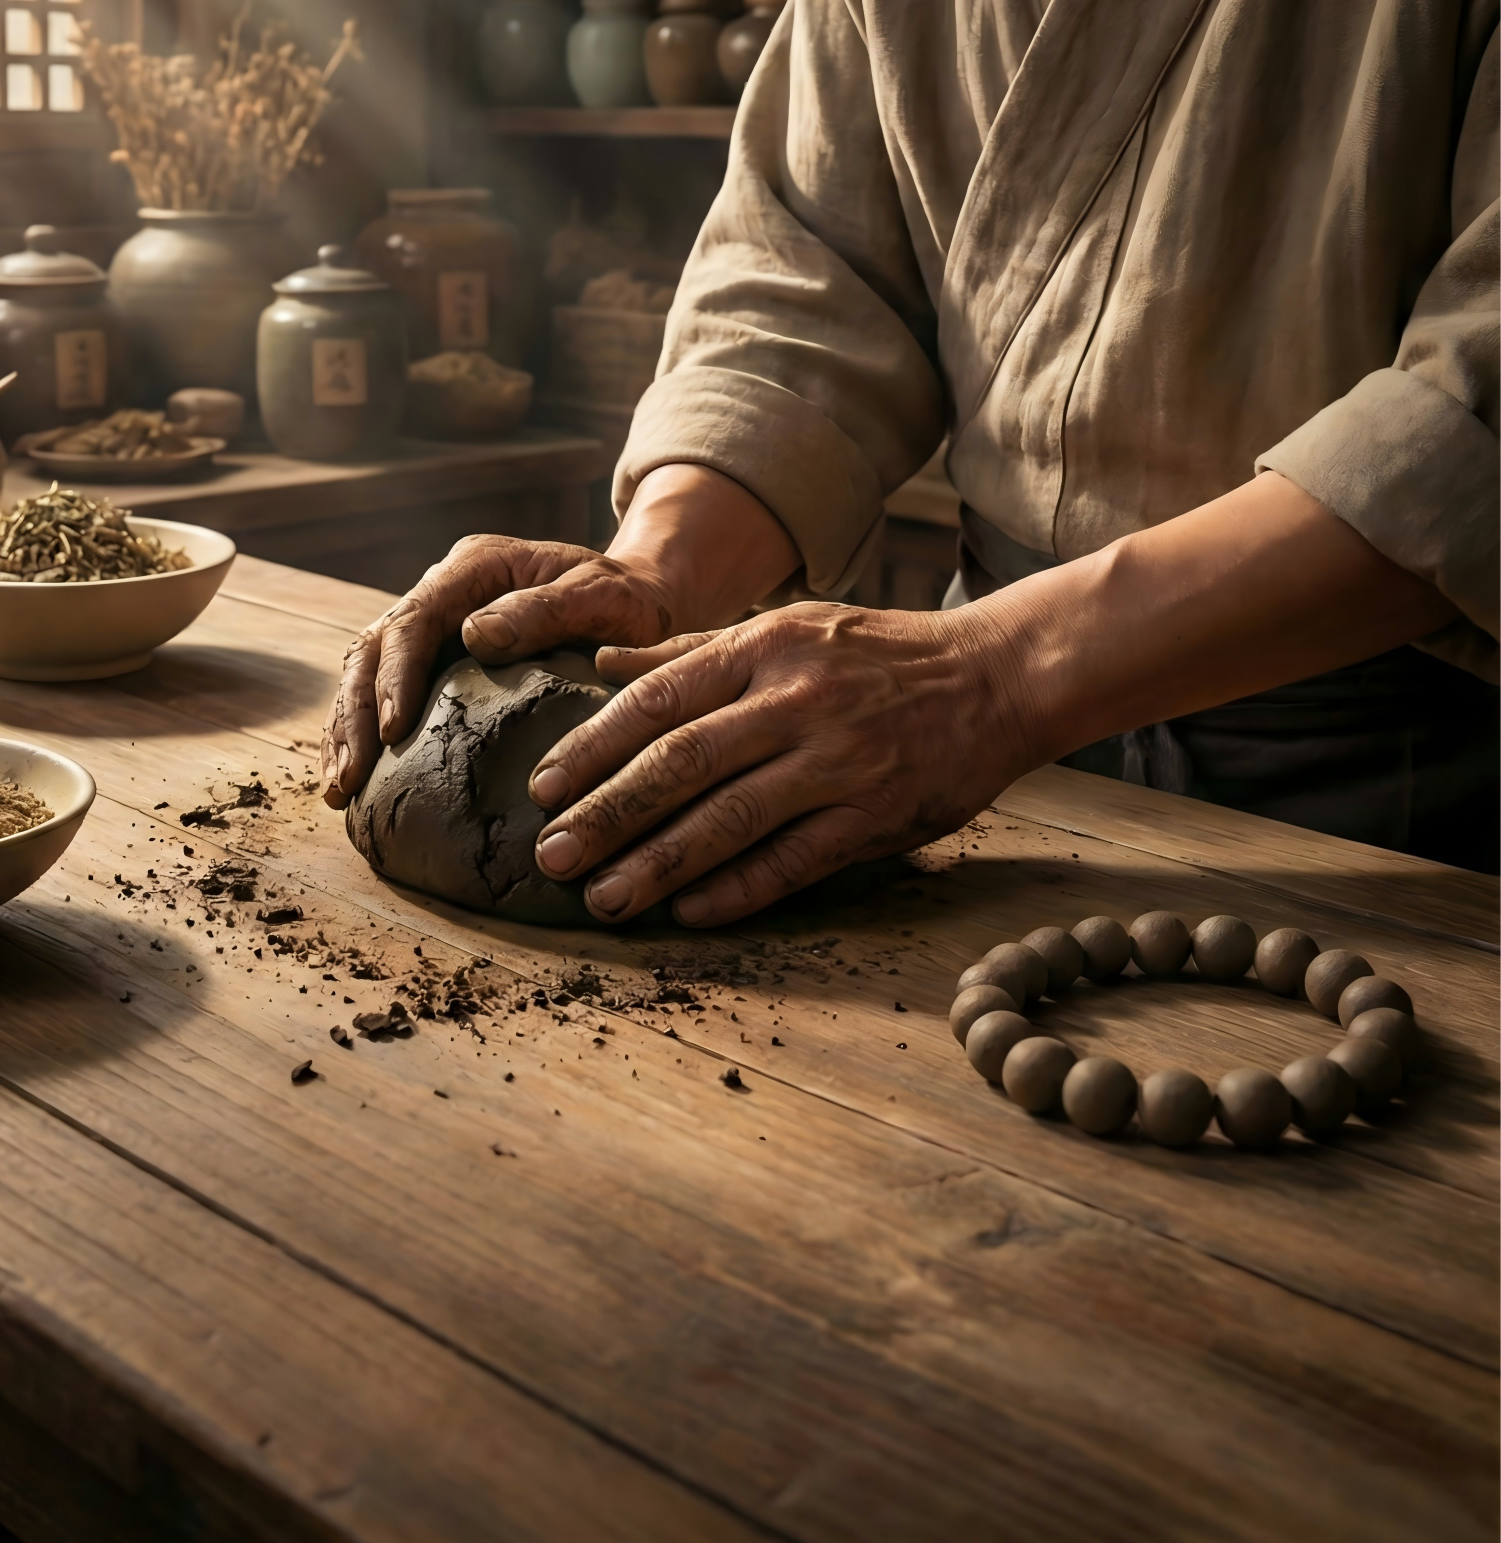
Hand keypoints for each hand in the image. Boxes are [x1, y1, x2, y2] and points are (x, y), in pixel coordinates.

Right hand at [319, 535, 680, 806]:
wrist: (641, 601)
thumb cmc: (630, 601)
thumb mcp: (605, 598)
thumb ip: (546, 609)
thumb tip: (476, 634)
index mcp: (475, 566)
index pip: (415, 618)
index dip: (396, 675)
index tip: (392, 729)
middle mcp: (443, 590)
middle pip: (374, 647)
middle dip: (354, 714)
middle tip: (346, 779)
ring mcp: (435, 624)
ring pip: (366, 671)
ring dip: (347, 729)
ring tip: (338, 790)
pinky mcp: (437, 660)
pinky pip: (384, 692)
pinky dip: (365, 733)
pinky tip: (358, 781)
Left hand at [526, 603, 1034, 925]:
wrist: (999, 675)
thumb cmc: (879, 654)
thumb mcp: (787, 628)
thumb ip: (694, 652)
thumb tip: (603, 664)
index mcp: (765, 648)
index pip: (657, 701)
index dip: (592, 747)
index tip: (543, 788)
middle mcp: (796, 701)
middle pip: (681, 764)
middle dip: (607, 814)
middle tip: (552, 856)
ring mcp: (839, 761)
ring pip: (730, 819)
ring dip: (658, 864)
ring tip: (604, 898)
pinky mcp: (878, 814)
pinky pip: (795, 860)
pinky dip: (739, 889)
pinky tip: (689, 913)